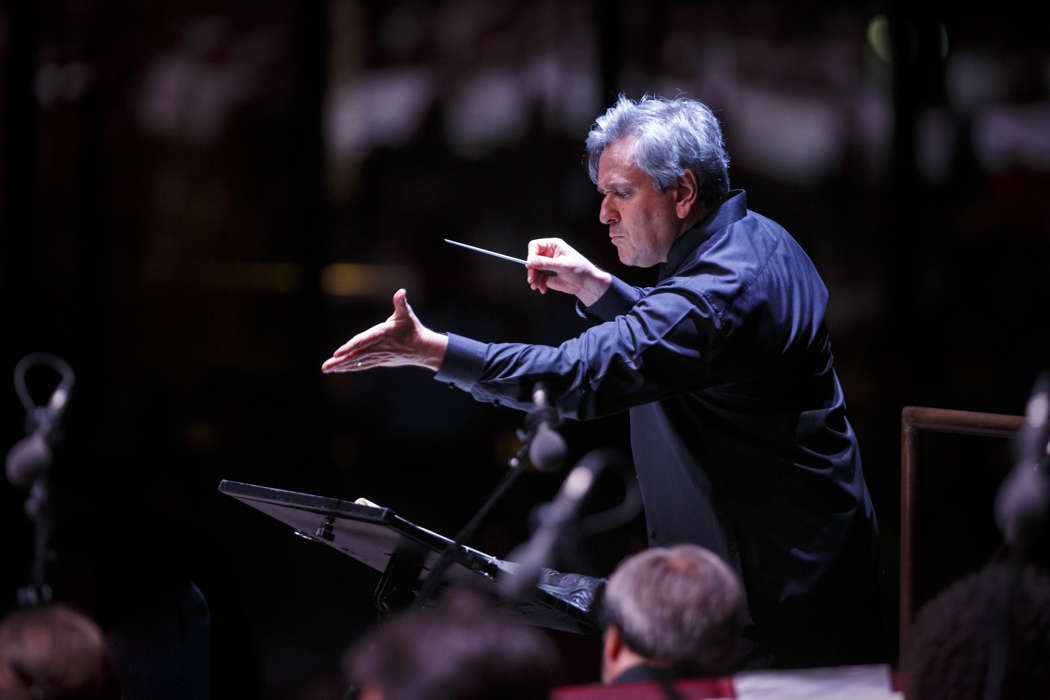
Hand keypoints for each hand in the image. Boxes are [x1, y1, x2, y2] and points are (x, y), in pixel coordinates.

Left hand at [321, 289, 447, 372]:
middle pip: (356, 355)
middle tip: (325, 367)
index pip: (363, 341)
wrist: (423, 349)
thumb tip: (401, 291)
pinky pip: (362, 365)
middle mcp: (378, 347)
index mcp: (382, 334)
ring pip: (357, 362)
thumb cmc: (413, 329)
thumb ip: (401, 303)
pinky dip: (350, 367)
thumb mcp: (407, 314)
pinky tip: (339, 370)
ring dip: (342, 366)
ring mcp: (378, 356)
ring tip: (326, 369)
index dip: (350, 347)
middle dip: (340, 361)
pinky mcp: (379, 361)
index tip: (338, 353)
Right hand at [525, 238, 610, 305]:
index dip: (531, 255)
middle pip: (532, 258)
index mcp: (554, 245)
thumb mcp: (562, 265)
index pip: (535, 246)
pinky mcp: (547, 275)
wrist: (587, 284)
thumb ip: (546, 263)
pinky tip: (542, 289)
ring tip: (537, 286)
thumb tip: (530, 262)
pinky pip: (537, 278)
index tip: (531, 266)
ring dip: (534, 279)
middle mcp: (549, 253)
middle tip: (532, 279)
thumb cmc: (580, 270)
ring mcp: (547, 264)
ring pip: (533, 269)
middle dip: (531, 270)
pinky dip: (538, 284)